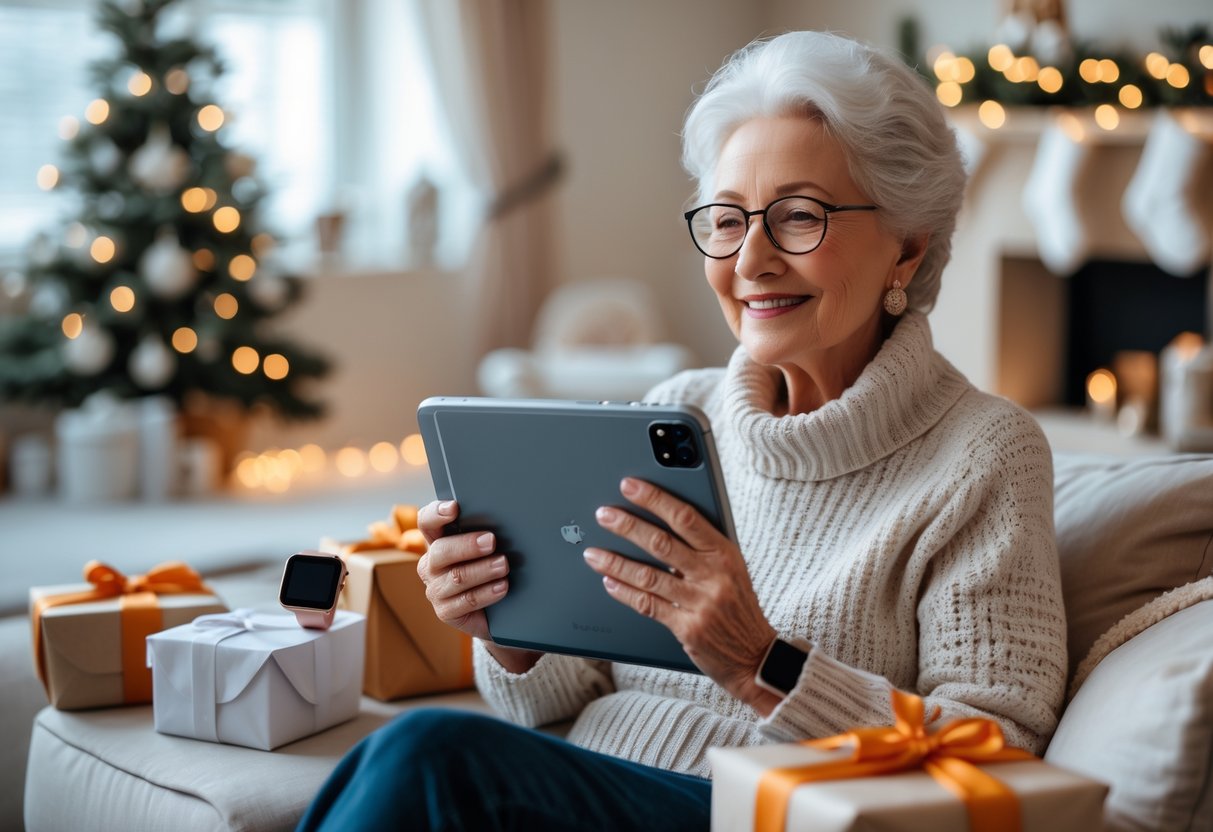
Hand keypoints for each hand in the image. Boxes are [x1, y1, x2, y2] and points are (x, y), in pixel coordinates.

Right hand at [416, 500, 540, 672]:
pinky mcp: (446, 611)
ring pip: (456, 577)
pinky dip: (486, 593)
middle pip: (441, 550)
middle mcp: (431, 564)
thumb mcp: (486, 547)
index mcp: (437, 541)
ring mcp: (436, 589)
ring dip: (482, 569)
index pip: (427, 522)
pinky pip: (466, 601)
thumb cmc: (490, 567)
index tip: (455, 507)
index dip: (436, 513)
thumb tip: (507, 515)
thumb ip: (485, 532)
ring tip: (504, 564)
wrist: (495, 609)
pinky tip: (502, 586)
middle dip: (467, 545)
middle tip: (491, 541)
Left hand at [583, 478, 782, 713]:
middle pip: (662, 544)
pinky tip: (608, 581)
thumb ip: (702, 548)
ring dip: (616, 563)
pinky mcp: (687, 628)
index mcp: (725, 553)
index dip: (655, 499)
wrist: (756, 655)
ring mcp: (700, 603)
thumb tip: (660, 520)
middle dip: (627, 526)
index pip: (686, 517)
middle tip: (604, 515)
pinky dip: (625, 592)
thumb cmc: (738, 605)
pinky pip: (649, 605)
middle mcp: (714, 576)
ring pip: (648, 576)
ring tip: (593, 553)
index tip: (630, 486)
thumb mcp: (732, 569)